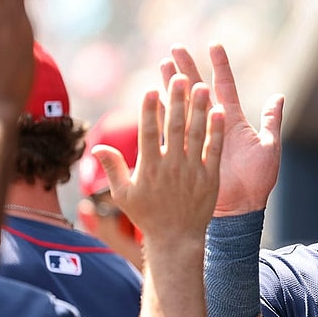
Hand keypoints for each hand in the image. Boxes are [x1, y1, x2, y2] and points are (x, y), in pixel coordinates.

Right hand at [92, 76, 224, 242]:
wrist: (177, 239)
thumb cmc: (148, 216)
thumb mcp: (124, 195)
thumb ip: (112, 168)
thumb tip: (97, 146)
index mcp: (148, 168)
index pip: (148, 133)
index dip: (149, 111)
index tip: (150, 89)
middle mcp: (171, 167)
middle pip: (174, 128)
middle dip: (177, 101)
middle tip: (180, 77)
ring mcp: (192, 172)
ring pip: (196, 135)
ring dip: (199, 110)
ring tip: (201, 86)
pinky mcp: (210, 178)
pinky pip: (214, 151)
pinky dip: (217, 132)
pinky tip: (220, 112)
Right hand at [160, 43, 283, 215]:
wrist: (242, 207)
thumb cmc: (258, 179)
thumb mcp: (270, 146)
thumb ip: (271, 120)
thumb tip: (278, 96)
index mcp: (232, 121)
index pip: (224, 86)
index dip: (220, 66)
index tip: (214, 45)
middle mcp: (215, 126)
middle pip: (198, 91)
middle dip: (187, 69)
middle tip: (175, 49)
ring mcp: (200, 138)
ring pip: (184, 105)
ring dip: (174, 86)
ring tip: (163, 65)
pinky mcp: (189, 152)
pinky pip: (176, 130)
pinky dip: (167, 114)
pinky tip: (157, 97)